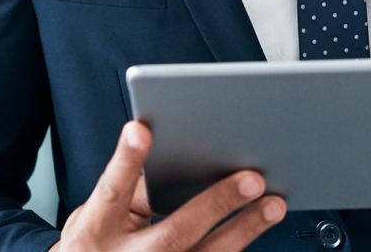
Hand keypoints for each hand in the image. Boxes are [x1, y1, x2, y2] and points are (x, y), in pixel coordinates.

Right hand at [53, 120, 286, 251]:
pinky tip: (259, 225)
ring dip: (245, 230)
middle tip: (250, 179)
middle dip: (216, 205)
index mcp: (97, 229)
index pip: (113, 190)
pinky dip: (239, 243)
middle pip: (175, 233)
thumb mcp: (97, 214)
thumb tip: (176, 157)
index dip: (127, 160)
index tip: (140, 129)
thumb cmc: (98, 241)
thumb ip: (132, 187)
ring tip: (273, 205)